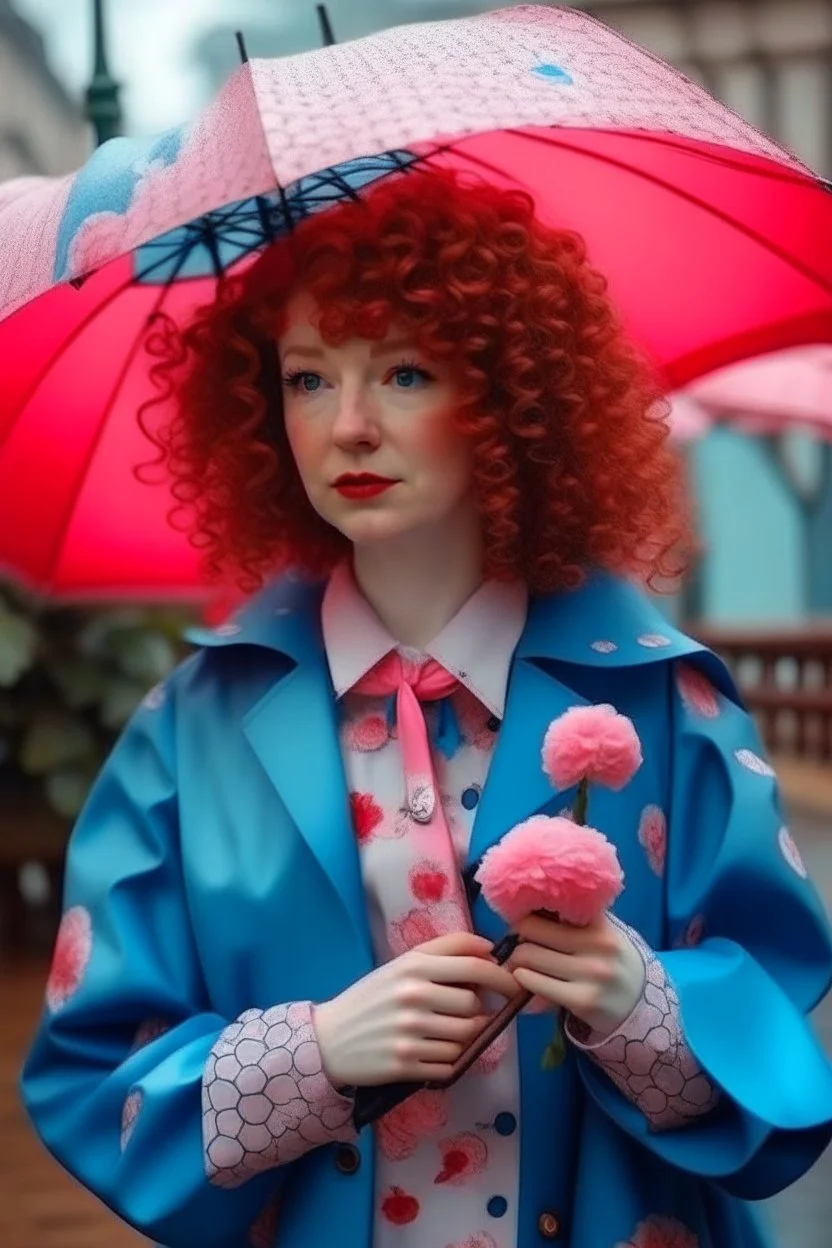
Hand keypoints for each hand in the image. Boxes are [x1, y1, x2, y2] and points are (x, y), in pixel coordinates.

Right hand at [313, 932, 520, 1087]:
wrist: (329, 1040)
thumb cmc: (370, 999)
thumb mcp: (400, 966)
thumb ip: (442, 954)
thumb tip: (488, 950)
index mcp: (412, 966)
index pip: (472, 963)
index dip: (501, 974)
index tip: (512, 983)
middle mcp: (413, 996)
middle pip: (473, 1004)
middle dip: (477, 1010)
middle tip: (464, 1013)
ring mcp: (409, 1032)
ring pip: (466, 1036)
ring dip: (466, 1037)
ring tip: (448, 1033)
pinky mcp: (406, 1064)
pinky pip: (451, 1064)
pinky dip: (451, 1060)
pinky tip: (434, 1053)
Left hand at [508, 912, 644, 1036]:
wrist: (638, 1005)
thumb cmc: (609, 962)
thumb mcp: (601, 933)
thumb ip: (573, 918)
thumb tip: (528, 904)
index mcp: (599, 922)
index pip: (551, 904)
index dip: (529, 912)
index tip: (524, 922)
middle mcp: (598, 944)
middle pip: (531, 930)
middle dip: (516, 938)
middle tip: (516, 945)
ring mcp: (592, 973)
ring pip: (528, 957)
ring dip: (516, 962)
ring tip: (520, 965)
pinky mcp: (583, 1000)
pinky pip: (534, 985)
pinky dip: (523, 982)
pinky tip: (527, 983)